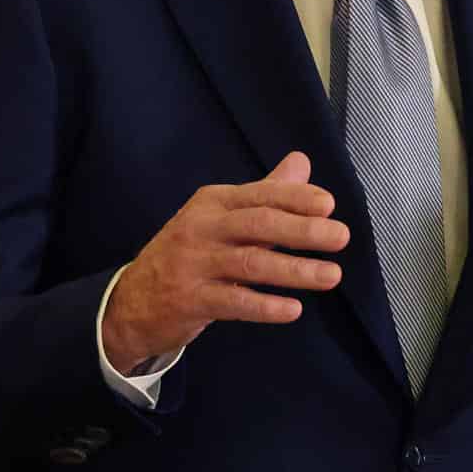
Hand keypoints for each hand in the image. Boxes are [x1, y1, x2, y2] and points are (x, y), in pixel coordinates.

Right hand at [100, 152, 348, 372]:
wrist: (131, 302)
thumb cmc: (189, 254)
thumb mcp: (221, 217)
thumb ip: (265, 193)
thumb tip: (302, 162)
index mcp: (213, 203)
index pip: (260, 195)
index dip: (296, 198)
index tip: (329, 205)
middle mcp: (202, 228)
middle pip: (258, 224)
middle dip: (302, 230)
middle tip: (341, 237)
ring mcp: (194, 264)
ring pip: (251, 264)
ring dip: (295, 270)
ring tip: (331, 276)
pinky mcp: (190, 300)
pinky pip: (234, 302)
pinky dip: (265, 306)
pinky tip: (293, 309)